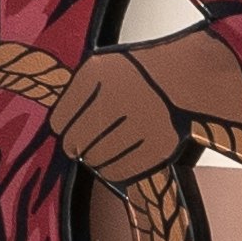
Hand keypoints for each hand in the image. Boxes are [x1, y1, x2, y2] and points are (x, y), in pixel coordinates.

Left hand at [49, 49, 192, 186]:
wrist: (183, 77)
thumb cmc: (134, 76)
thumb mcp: (101, 68)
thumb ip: (75, 95)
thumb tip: (58, 130)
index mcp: (96, 75)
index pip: (59, 121)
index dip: (64, 126)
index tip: (73, 125)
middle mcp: (117, 98)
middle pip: (74, 144)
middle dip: (77, 144)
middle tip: (88, 139)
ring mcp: (139, 124)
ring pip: (94, 161)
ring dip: (95, 157)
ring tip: (108, 143)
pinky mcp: (156, 147)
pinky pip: (117, 172)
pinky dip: (113, 168)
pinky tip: (120, 153)